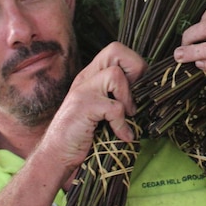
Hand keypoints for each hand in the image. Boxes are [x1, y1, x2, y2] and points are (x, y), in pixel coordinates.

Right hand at [38, 42, 145, 170]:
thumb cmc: (85, 134)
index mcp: (92, 76)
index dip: (134, 66)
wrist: (56, 156)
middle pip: (115, 50)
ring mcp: (83, 90)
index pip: (117, 50)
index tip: (137, 90)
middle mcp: (86, 78)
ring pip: (115, 75)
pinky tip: (122, 135)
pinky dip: (122, 124)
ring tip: (127, 116)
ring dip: (127, 99)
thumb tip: (149, 92)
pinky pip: (114, 107)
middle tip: (134, 96)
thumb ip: (118, 95)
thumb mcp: (103, 109)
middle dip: (135, 70)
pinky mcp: (83, 107)